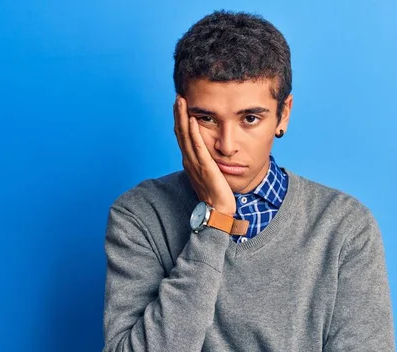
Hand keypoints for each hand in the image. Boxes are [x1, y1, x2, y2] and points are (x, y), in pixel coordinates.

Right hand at [173, 95, 235, 215]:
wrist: (218, 211)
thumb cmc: (215, 193)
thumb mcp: (209, 173)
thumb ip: (206, 161)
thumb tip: (209, 151)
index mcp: (190, 161)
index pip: (182, 136)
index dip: (180, 119)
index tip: (180, 104)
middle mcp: (189, 161)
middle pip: (180, 133)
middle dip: (179, 114)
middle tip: (178, 96)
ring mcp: (195, 164)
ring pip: (186, 137)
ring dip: (183, 118)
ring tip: (181, 102)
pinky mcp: (205, 168)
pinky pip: (198, 148)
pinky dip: (194, 133)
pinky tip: (193, 120)